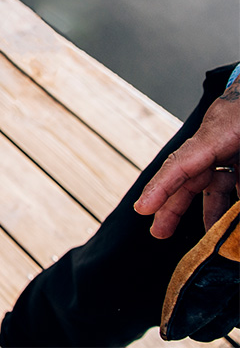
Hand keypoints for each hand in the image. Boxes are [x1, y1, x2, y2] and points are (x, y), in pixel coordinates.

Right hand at [134, 84, 239, 238]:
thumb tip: (237, 213)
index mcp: (219, 131)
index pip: (182, 162)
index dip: (160, 187)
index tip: (142, 208)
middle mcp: (219, 140)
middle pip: (189, 175)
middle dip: (173, 205)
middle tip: (158, 233)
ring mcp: (231, 145)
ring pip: (212, 181)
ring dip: (210, 210)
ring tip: (210, 240)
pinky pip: (233, 177)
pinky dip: (233, 198)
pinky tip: (235, 220)